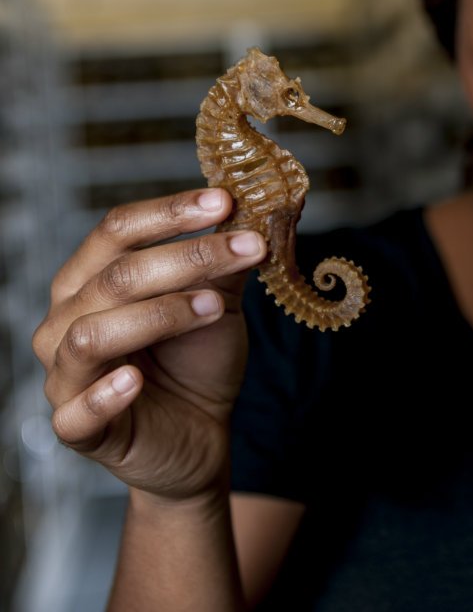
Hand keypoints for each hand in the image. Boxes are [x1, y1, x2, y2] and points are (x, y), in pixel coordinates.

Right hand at [32, 188, 267, 500]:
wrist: (200, 430)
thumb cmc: (196, 359)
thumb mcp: (218, 301)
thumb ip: (224, 262)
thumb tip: (250, 210)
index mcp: (91, 279)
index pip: (117, 230)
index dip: (170, 212)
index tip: (225, 200)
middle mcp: (67, 320)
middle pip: (115, 276)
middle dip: (187, 256)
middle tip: (248, 247)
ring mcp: (65, 375)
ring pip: (92, 333)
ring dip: (160, 313)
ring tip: (215, 306)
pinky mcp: (78, 428)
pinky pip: (76, 411)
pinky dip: (104, 392)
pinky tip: (135, 379)